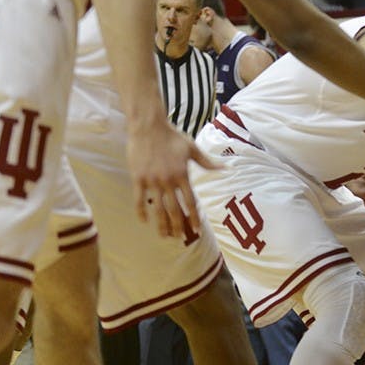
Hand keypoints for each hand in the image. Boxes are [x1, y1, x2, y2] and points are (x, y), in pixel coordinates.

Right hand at [127, 120, 217, 237]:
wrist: (148, 126)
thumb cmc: (172, 136)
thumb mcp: (192, 148)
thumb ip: (207, 162)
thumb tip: (226, 168)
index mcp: (182, 174)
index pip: (190, 201)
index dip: (194, 217)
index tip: (197, 229)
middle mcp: (168, 180)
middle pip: (174, 209)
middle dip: (178, 225)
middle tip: (179, 238)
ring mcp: (152, 180)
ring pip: (157, 207)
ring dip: (161, 223)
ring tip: (164, 236)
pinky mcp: (138, 178)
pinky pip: (139, 198)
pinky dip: (141, 211)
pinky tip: (144, 221)